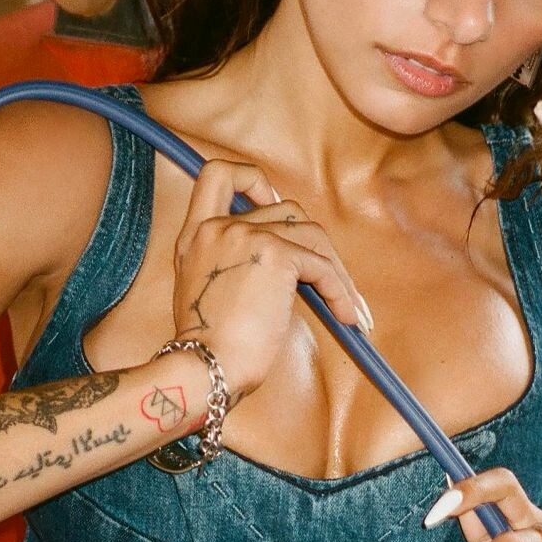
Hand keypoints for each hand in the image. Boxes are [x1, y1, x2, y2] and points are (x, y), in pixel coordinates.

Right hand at [173, 159, 372, 401]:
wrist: (206, 367)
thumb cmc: (209, 348)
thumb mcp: (206, 292)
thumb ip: (232, 265)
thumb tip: (285, 267)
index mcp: (196, 235)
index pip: (217, 174)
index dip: (252, 179)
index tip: (271, 202)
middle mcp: (219, 228)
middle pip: (285, 208)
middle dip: (314, 242)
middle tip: (328, 275)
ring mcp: (247, 236)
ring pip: (311, 234)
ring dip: (335, 269)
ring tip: (345, 303)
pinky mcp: (277, 255)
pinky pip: (322, 266)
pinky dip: (340, 290)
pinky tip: (346, 315)